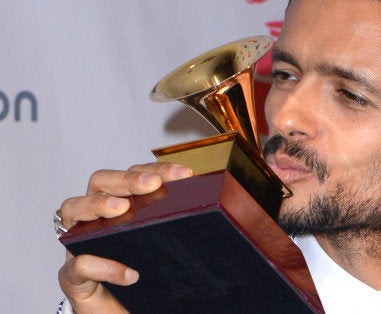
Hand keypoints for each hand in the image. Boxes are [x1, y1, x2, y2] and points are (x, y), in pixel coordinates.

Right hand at [57, 162, 192, 312]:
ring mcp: (81, 244)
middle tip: (152, 185)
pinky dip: (101, 266)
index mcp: (124, 206)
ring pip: (72, 208)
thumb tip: (223, 212)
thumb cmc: (151, 281)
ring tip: (122, 209)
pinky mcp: (74, 278)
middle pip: (100, 181)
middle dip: (126, 178)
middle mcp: (99, 219)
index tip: (185, 174)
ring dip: (98, 203)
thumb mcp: (171, 248)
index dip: (158, 169)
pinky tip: (129, 273)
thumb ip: (183, 228)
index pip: (136, 175)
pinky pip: (77, 266)